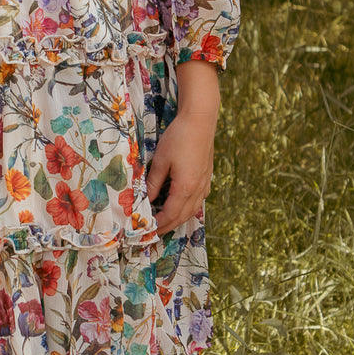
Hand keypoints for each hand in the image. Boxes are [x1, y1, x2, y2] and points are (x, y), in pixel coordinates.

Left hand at [146, 61, 219, 232]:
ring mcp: (205, 184)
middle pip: (182, 216)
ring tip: (166, 223)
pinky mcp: (207, 177)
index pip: (170, 214)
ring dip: (179, 219)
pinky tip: (181, 206)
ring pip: (192, 210)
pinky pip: (198, 200)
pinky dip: (187, 208)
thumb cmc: (179, 138)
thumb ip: (154, 182)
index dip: (158, 224)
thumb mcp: (161, 161)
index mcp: (185, 188)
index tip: (147, 231)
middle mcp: (198, 190)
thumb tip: (146, 199)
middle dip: (168, 226)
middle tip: (155, 233)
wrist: (201, 121)